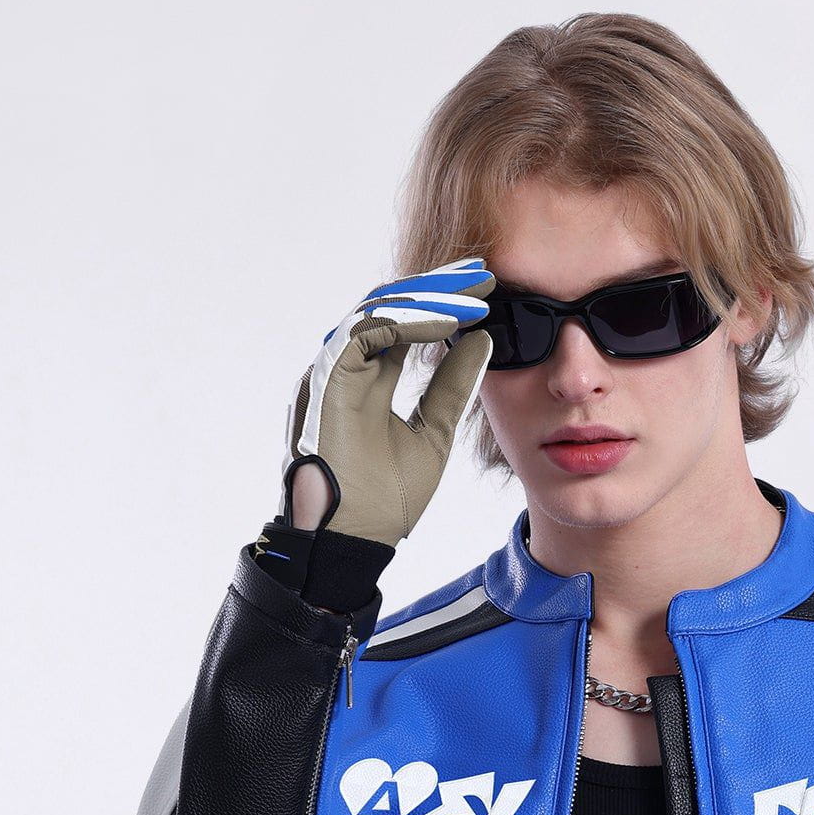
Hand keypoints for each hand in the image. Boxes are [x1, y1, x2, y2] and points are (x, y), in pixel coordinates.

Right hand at [280, 259, 494, 545]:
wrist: (351, 541)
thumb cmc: (382, 501)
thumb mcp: (432, 434)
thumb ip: (451, 388)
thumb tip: (481, 340)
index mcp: (367, 379)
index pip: (406, 326)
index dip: (444, 305)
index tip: (487, 293)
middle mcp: (347, 367)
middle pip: (392, 308)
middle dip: (439, 287)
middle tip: (483, 273)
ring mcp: (333, 369)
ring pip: (379, 310)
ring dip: (429, 298)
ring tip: (473, 295)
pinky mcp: (327, 376)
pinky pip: (368, 331)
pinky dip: (409, 321)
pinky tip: (447, 321)